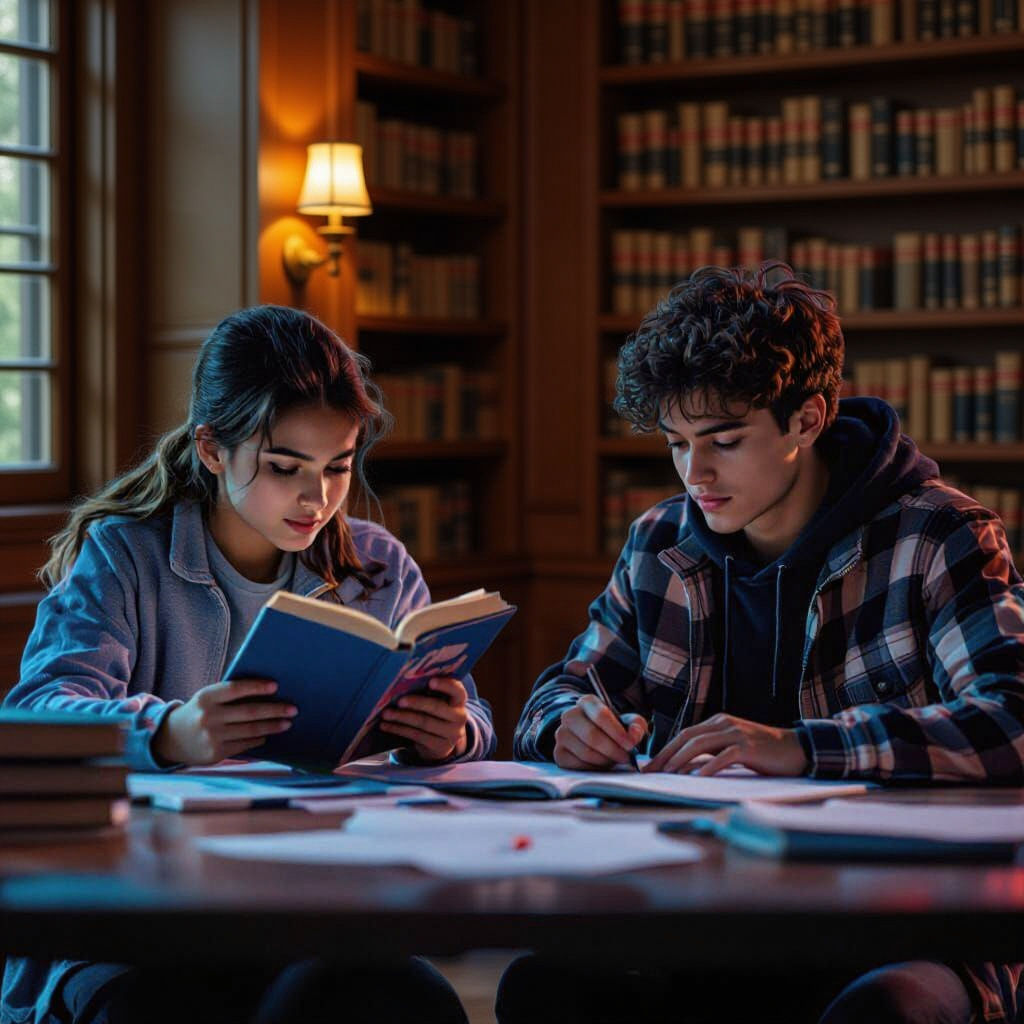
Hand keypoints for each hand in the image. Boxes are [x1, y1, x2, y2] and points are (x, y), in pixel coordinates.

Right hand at [153, 679, 296, 765]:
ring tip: (287, 723)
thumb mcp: (208, 699)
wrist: (172, 739)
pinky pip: (244, 744)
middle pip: (249, 712)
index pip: (235, 689)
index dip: (256, 687)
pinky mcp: (215, 753)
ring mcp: (212, 736)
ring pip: (250, 730)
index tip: (276, 686)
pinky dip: (259, 739)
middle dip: (274, 710)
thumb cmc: (200, 712)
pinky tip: (268, 735)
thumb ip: (230, 696)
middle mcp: (208, 716)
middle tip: (293, 709)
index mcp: (206, 697)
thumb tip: (268, 694)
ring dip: (272, 726)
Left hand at [378, 676, 468, 761]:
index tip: (430, 681)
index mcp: (459, 700)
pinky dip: (399, 729)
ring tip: (386, 714)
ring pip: (424, 723)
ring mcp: (451, 734)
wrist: (443, 740)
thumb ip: (430, 690)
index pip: (457, 691)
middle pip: (437, 708)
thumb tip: (404, 680)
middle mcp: (459, 717)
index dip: (445, 685)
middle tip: (399, 700)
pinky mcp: (440, 747)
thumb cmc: (435, 711)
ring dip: (402, 717)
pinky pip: (417, 736)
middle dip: (417, 703)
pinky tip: (386, 725)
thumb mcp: (439, 700)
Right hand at [553, 694, 647, 770]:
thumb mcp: (629, 723)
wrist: (598, 741)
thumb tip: (633, 736)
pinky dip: (594, 768)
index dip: (617, 731)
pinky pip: (578, 765)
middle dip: (612, 749)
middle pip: (591, 735)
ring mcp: (562, 735)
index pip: (600, 714)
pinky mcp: (559, 754)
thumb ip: (636, 726)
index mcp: (587, 702)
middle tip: (626, 757)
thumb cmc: (614, 729)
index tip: (630, 745)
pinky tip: (602, 765)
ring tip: (614, 759)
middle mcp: (570, 715)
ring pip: (586, 752)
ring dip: (605, 760)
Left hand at [643, 713, 807, 775]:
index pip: (685, 734)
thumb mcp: (732, 746)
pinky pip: (723, 756)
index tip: (651, 766)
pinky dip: (709, 766)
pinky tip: (698, 777)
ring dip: (682, 759)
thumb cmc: (762, 752)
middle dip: (666, 754)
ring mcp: (736, 734)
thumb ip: (712, 750)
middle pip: (687, 737)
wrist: (795, 748)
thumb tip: (685, 766)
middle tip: (651, 771)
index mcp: (717, 722)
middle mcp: (723, 723)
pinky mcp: (748, 747)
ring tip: (668, 773)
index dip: (666, 749)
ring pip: (701, 744)